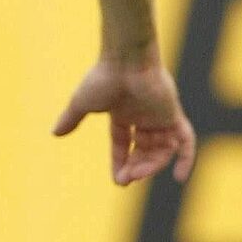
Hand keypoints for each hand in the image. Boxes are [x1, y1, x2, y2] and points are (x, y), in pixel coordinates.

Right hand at [52, 57, 195, 185]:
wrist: (125, 60)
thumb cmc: (103, 78)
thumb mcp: (81, 103)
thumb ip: (71, 118)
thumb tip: (54, 133)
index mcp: (123, 114)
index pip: (123, 144)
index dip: (121, 162)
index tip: (119, 181)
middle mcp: (143, 117)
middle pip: (144, 150)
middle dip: (136, 167)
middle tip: (127, 178)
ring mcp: (160, 116)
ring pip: (161, 149)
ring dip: (151, 165)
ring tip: (137, 173)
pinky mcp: (173, 114)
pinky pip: (186, 140)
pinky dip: (186, 158)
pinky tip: (180, 177)